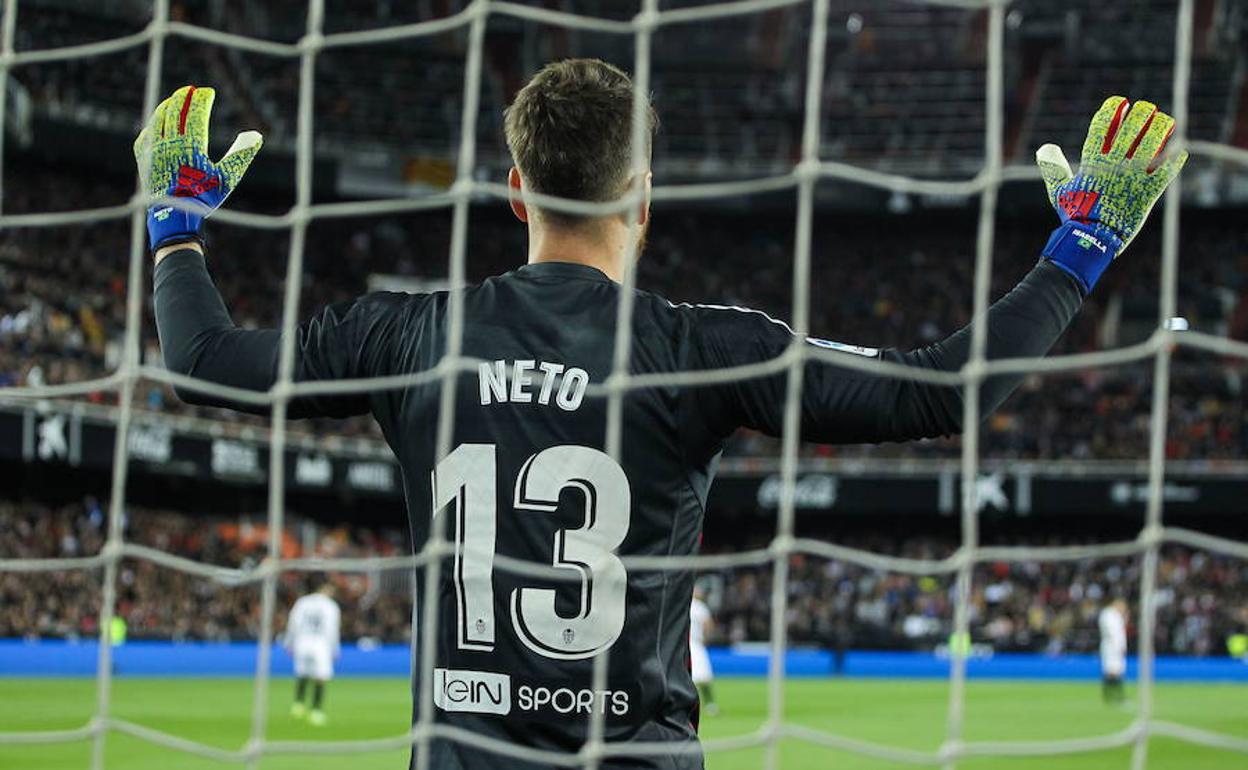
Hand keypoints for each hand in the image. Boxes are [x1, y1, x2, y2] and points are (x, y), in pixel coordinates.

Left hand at [134, 85, 262, 250]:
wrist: (173, 216)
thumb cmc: (204, 198)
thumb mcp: (228, 178)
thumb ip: (242, 154)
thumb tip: (256, 135)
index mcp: (191, 146)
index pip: (195, 112)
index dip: (202, 99)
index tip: (209, 92)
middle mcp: (169, 143)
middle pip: (175, 110)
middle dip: (184, 96)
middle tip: (192, 90)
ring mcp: (153, 149)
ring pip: (158, 119)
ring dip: (167, 106)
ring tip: (175, 100)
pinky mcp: (143, 158)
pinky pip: (146, 135)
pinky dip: (154, 125)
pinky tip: (158, 124)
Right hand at [1035, 96, 1186, 290]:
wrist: (1092, 240)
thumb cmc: (1075, 215)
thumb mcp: (1059, 191)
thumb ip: (1053, 168)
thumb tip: (1045, 148)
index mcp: (1093, 162)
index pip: (1103, 125)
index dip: (1112, 109)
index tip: (1120, 102)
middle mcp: (1114, 164)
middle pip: (1133, 126)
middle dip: (1142, 113)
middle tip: (1146, 109)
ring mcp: (1133, 176)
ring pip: (1154, 141)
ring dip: (1162, 127)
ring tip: (1166, 121)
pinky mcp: (1149, 190)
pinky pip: (1168, 169)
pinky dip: (1176, 158)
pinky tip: (1179, 150)